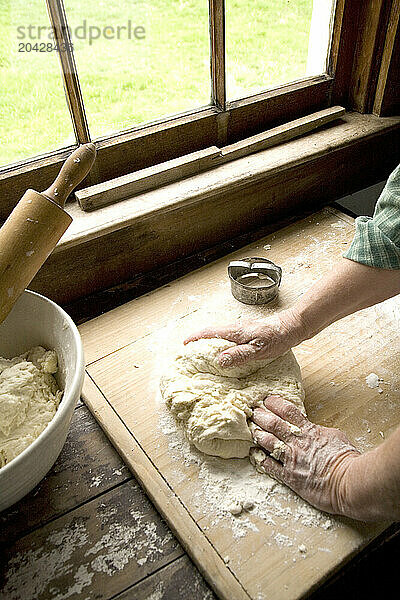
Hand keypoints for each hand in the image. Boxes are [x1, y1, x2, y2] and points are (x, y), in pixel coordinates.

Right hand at [184, 310, 303, 367]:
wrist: (293, 326)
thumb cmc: (277, 338)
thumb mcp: (258, 350)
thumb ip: (239, 355)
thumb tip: (219, 361)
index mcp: (235, 331)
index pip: (209, 333)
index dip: (195, 338)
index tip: (184, 344)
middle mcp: (236, 328)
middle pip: (212, 333)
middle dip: (199, 340)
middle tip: (190, 352)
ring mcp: (242, 329)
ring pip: (221, 335)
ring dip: (210, 342)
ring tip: (204, 354)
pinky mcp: (249, 332)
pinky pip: (230, 337)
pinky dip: (221, 343)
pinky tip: (225, 351)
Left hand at [250, 395, 360, 515]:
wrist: (348, 482)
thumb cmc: (347, 459)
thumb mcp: (336, 436)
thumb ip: (320, 431)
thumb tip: (315, 430)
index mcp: (309, 430)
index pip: (287, 411)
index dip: (274, 403)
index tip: (266, 400)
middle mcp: (296, 442)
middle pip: (272, 423)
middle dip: (260, 415)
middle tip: (251, 410)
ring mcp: (291, 459)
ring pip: (266, 441)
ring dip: (256, 434)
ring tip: (250, 429)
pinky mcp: (288, 476)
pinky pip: (268, 465)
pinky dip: (259, 458)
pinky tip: (253, 454)